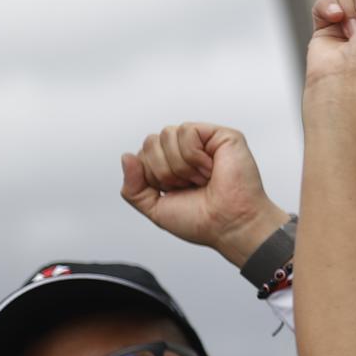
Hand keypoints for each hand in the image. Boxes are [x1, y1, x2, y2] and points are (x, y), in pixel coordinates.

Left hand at [121, 123, 291, 266]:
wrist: (229, 225)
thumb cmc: (202, 221)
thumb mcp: (155, 209)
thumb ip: (132, 188)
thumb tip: (126, 157)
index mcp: (171, 166)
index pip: (142, 154)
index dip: (151, 176)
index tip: (174, 192)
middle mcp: (186, 152)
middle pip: (151, 141)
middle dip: (163, 171)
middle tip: (188, 185)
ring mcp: (204, 142)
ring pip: (166, 134)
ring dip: (180, 165)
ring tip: (201, 178)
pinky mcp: (220, 135)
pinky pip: (186, 131)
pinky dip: (194, 156)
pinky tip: (209, 168)